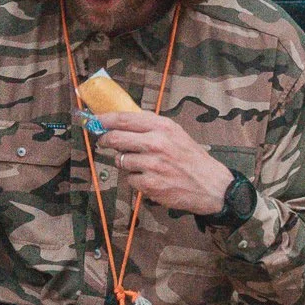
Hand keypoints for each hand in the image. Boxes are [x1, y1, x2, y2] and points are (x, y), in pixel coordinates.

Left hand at [96, 111, 234, 215]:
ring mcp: (152, 165)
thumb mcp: (175, 133)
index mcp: (163, 127)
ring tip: (141, 164)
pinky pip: (129, 179)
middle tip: (103, 142)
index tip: (94, 120)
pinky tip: (150, 178)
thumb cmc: (191, 158)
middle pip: (116, 138)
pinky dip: (136, 180)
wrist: (210, 185)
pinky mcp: (150, 184)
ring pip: (121, 160)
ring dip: (125, 162)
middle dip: (105, 140)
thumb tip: (122, 119)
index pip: (125, 119)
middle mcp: (156, 143)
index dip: (105, 119)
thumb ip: (151, 126)